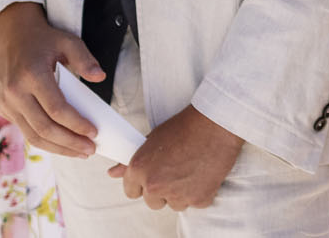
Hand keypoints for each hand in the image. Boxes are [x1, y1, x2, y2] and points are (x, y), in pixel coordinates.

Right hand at [0, 2, 101, 157]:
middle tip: (90, 149)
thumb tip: (99, 77)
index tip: (94, 132)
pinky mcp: (4, 108)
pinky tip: (62, 143)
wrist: (11, 34)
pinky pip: (25, 130)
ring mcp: (6, 103)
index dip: (76, 124)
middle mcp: (15, 92)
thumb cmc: (43, 38)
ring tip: (79, 152)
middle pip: (44, 128)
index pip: (56, 109)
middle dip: (69, 143)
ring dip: (57, 148)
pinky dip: (44, 140)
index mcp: (31, 75)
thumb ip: (85, 59)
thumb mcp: (68, 41)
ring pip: (32, 135)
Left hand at [108, 105, 243, 210]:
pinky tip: (205, 173)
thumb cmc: (185, 126)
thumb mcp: (153, 139)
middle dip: (163, 190)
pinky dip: (202, 192)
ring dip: (182, 193)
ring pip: (175, 204)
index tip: (154, 176)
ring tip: (193, 169)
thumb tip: (112, 173)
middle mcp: (154, 185)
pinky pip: (197, 203)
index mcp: (139, 169)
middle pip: (153, 202)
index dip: (143, 183)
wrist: (216, 123)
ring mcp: (177, 194)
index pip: (131, 192)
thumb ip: (132, 162)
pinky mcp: (199, 198)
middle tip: (177, 170)